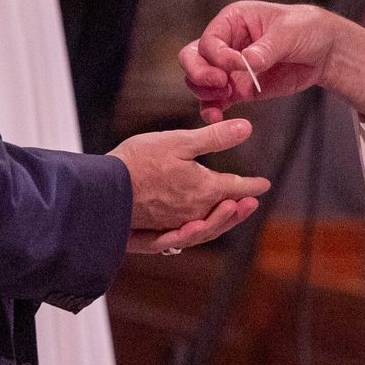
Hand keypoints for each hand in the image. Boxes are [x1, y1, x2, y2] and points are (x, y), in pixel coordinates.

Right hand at [110, 117, 270, 252]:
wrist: (101, 190)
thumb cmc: (138, 162)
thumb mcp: (179, 141)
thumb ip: (214, 138)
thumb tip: (246, 128)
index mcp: (204, 189)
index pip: (236, 187)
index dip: (252, 185)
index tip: (264, 184)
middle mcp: (193, 212)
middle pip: (224, 212)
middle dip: (240, 207)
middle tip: (252, 203)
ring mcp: (175, 225)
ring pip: (206, 227)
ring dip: (222, 221)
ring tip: (232, 213)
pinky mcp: (156, 232)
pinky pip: (184, 237)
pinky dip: (197, 232)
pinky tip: (195, 227)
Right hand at [180, 0, 364, 121]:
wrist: (325, 51)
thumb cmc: (307, 29)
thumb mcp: (289, 32)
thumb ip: (266, 48)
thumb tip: (247, 62)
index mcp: (233, 20)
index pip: (210, 40)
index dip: (219, 56)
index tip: (239, 65)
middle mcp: (226, 42)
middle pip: (193, 58)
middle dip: (200, 73)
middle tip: (219, 84)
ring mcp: (230, 67)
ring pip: (201, 81)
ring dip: (205, 93)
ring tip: (222, 100)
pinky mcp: (239, 88)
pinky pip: (218, 100)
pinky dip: (213, 109)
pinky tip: (217, 117)